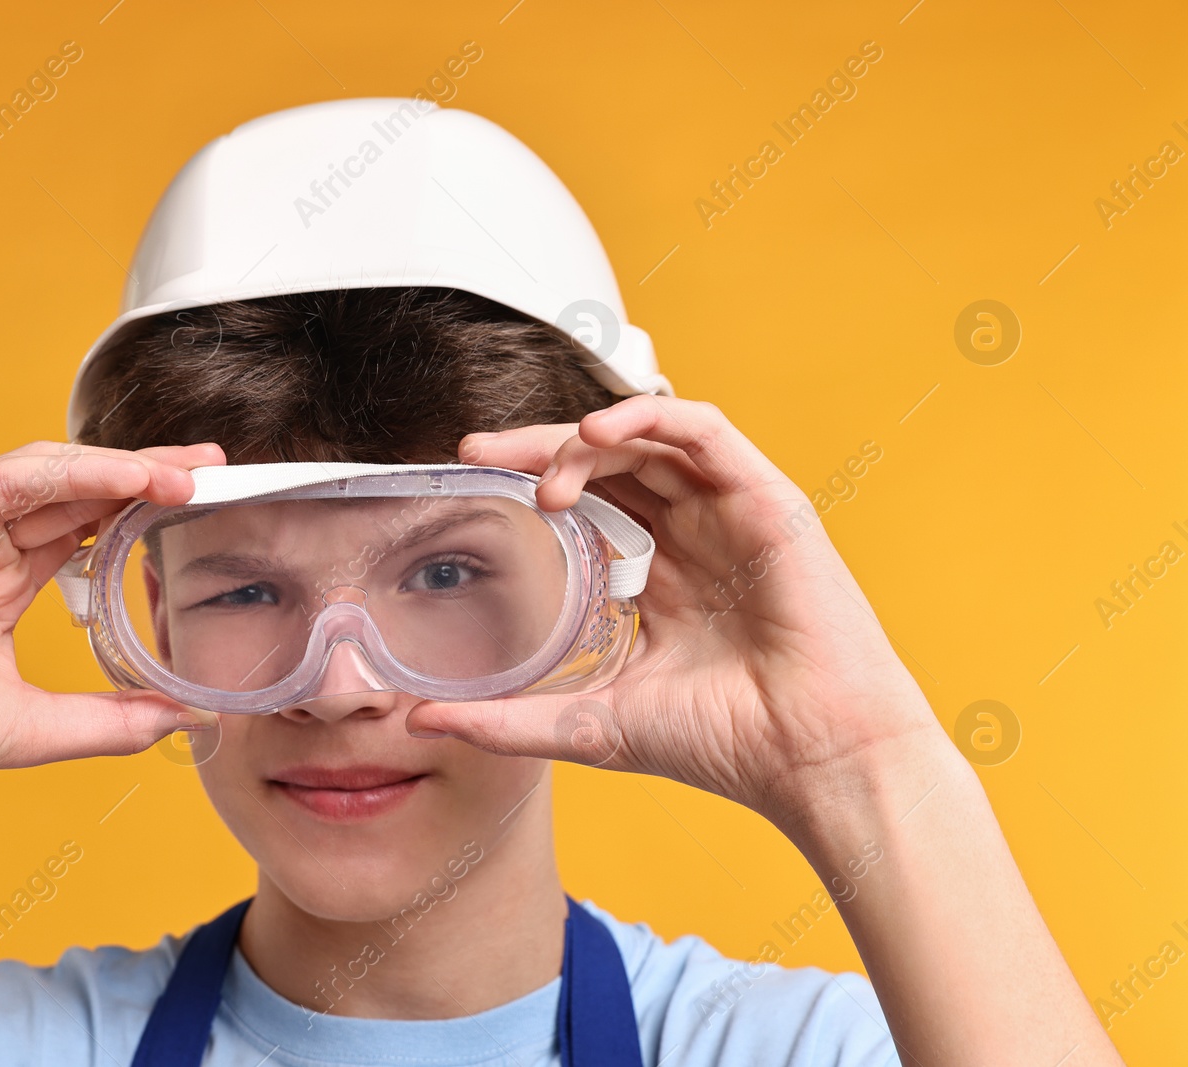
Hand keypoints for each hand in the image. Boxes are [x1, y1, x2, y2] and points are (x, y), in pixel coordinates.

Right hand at [0, 441, 224, 801]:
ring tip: (187, 478)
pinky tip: (128, 477)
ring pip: (52, 475)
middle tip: (215, 470)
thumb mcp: (33, 727)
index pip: (89, 530)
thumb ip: (112, 720)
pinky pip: (8, 478)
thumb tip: (187, 720)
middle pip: (81, 492)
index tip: (207, 510)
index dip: (146, 515)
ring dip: (123, 471)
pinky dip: (73, 473)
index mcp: (2, 581)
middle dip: (150, 479)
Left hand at [405, 395, 945, 824]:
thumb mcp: (590, 725)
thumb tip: (423, 721)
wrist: (811, 762)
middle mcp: (696, 533)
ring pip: (650, 436)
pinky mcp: (769, 500)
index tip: (467, 477)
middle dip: (540, 447)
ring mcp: (732, 513)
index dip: (531, 477)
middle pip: (610, 460)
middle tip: (478, 451)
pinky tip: (597, 432)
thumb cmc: (723, 744)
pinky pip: (705, 432)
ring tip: (543, 473)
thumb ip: (509, 719)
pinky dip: (651, 417)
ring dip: (587, 438)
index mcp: (663, 574)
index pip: (589, 499)